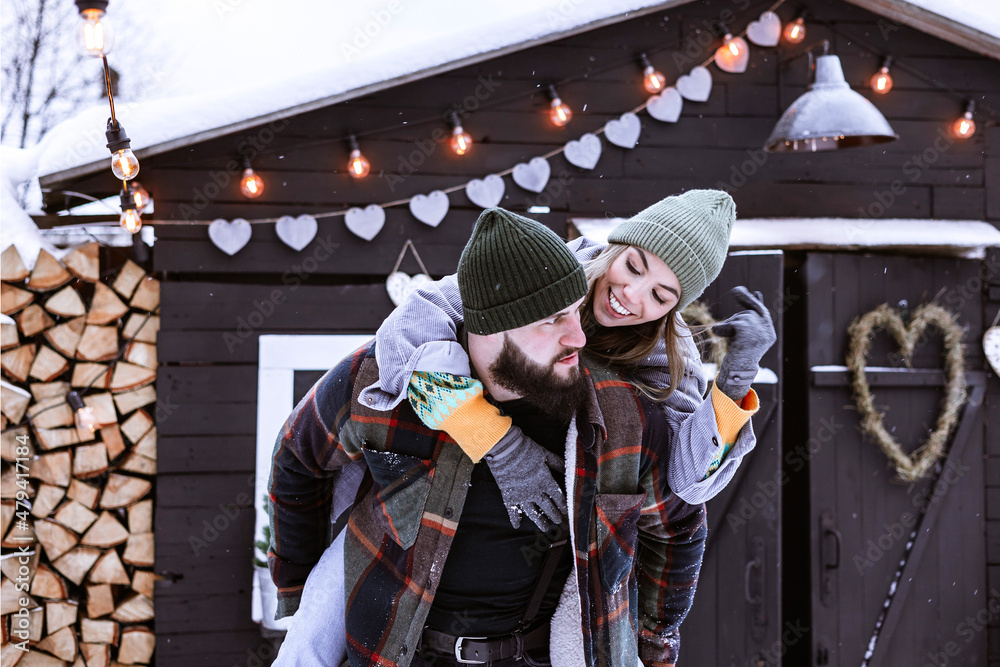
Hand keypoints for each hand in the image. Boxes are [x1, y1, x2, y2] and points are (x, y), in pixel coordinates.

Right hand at [484, 426, 566, 530]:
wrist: (506, 450)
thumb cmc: (527, 450)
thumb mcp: (545, 454)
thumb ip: (557, 463)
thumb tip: (570, 468)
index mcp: (546, 481)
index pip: (558, 496)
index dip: (562, 504)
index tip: (565, 510)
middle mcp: (535, 492)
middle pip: (547, 506)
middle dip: (554, 514)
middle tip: (558, 521)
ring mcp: (522, 496)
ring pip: (533, 513)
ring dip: (540, 521)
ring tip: (545, 528)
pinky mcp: (509, 496)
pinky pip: (512, 511)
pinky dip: (514, 519)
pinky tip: (517, 525)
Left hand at [712, 287, 775, 401]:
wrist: (738, 374)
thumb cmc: (740, 358)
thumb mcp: (747, 338)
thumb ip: (749, 322)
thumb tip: (754, 298)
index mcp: (769, 334)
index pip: (762, 313)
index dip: (756, 302)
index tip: (755, 292)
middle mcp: (767, 331)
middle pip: (754, 309)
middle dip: (745, 298)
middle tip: (736, 289)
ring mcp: (757, 330)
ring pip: (738, 318)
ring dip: (729, 327)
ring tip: (731, 342)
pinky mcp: (745, 330)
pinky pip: (727, 325)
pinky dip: (720, 330)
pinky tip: (720, 336)